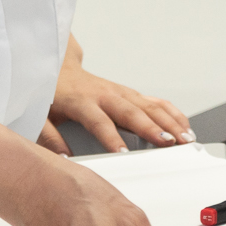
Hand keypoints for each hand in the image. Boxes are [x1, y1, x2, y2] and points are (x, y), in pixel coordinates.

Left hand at [39, 56, 192, 155]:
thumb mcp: (40, 116)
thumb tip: (62, 159)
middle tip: (169, 143)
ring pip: (148, 105)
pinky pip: (154, 101)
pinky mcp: (128, 92)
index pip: (98, 121)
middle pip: (131, 112)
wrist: (56, 65)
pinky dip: (171, 112)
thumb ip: (49, 138)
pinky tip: (184, 125)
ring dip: (169, 121)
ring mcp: (119, 92)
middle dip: (152, 127)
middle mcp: (104, 94)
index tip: (123, 153)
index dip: (110, 137)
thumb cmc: (50, 93)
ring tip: (185, 138)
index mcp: (81, 101)